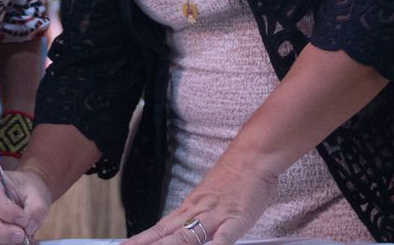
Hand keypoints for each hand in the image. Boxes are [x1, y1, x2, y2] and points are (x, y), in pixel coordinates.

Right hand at [0, 165, 50, 244]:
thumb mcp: (38, 194)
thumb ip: (36, 209)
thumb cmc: (28, 190)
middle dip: (2, 233)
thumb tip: (29, 228)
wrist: (26, 195)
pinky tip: (17, 243)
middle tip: (22, 235)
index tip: (24, 220)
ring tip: (22, 239)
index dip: (8, 212)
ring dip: (3, 243)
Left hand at [124, 153, 275, 244]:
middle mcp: (196, 212)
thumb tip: (183, 228)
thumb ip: (196, 215)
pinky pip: (224, 238)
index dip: (140, 240)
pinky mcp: (236, 219)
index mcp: (189, 208)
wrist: (253, 156)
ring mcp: (214, 216)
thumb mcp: (208, 196)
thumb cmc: (234, 177)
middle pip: (166, 234)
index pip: (159, 229)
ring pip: (186, 236)